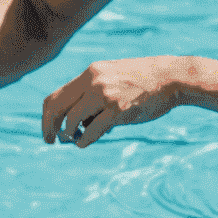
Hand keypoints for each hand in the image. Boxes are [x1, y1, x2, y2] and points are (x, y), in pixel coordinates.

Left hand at [41, 56, 190, 147]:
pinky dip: (84, 140)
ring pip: (72, 119)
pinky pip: (93, 130)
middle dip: (49, 127)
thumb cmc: (143, 81)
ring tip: (73, 140)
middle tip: (50, 141)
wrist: (171, 77)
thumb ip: (94, 94)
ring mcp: (105, 95)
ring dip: (68, 134)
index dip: (46, 116)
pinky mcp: (118, 109)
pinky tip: (83, 144)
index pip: (56, 95)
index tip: (48, 128)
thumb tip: (78, 123)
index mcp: (90, 73)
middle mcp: (93, 81)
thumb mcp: (113, 79)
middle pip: (56, 107)